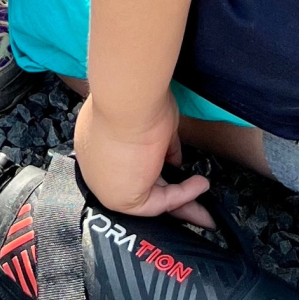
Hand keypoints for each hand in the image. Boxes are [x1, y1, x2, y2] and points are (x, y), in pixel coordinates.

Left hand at [74, 92, 213, 228]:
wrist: (126, 98)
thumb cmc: (134, 97)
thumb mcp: (151, 121)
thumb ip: (160, 143)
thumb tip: (173, 156)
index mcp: (96, 142)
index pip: (125, 163)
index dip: (152, 169)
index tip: (173, 170)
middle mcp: (97, 165)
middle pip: (137, 184)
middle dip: (168, 190)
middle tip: (190, 199)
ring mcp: (106, 184)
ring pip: (149, 197)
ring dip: (181, 198)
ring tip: (202, 190)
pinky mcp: (122, 198)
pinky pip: (158, 202)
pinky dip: (183, 195)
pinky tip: (200, 185)